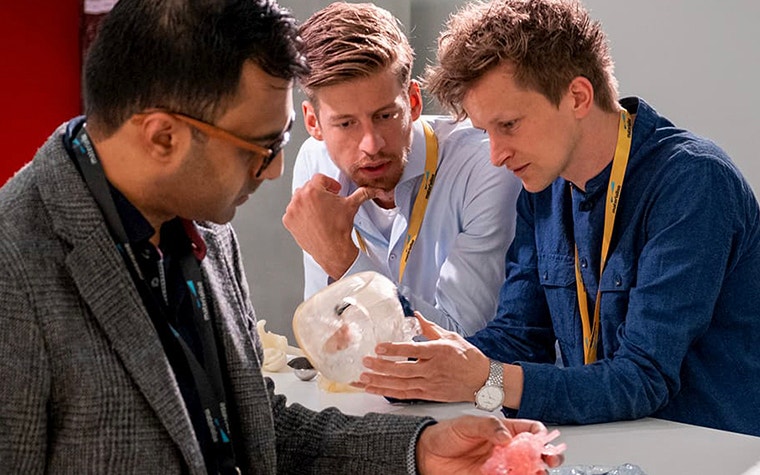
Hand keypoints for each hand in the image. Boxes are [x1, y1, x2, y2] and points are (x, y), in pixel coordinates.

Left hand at [283, 174, 378, 278]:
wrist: (332, 249)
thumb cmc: (340, 228)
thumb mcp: (352, 206)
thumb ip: (362, 193)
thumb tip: (373, 190)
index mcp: (313, 190)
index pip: (320, 178)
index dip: (330, 184)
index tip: (334, 190)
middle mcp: (299, 198)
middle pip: (308, 187)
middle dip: (319, 192)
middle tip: (328, 201)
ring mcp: (292, 210)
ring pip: (299, 199)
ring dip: (309, 202)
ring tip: (321, 211)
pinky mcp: (288, 221)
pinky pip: (293, 212)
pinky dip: (301, 214)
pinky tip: (313, 219)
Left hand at [357, 312, 490, 402]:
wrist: (483, 381)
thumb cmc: (468, 357)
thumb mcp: (451, 337)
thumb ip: (430, 328)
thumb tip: (416, 316)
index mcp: (438, 351)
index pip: (412, 350)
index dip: (394, 349)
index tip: (379, 347)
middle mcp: (432, 369)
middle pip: (402, 369)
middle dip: (381, 366)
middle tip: (364, 361)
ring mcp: (430, 383)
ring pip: (400, 384)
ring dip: (380, 382)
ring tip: (363, 378)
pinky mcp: (428, 394)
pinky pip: (404, 394)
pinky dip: (388, 392)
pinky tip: (374, 389)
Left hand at [416, 416, 563, 473]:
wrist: (427, 455)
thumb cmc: (446, 434)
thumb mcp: (466, 423)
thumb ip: (488, 426)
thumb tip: (506, 435)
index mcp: (504, 430)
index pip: (530, 430)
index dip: (541, 434)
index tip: (543, 440)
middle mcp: (506, 449)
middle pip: (535, 453)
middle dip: (547, 456)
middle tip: (548, 460)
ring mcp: (501, 467)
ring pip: (527, 471)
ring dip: (536, 472)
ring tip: (536, 472)